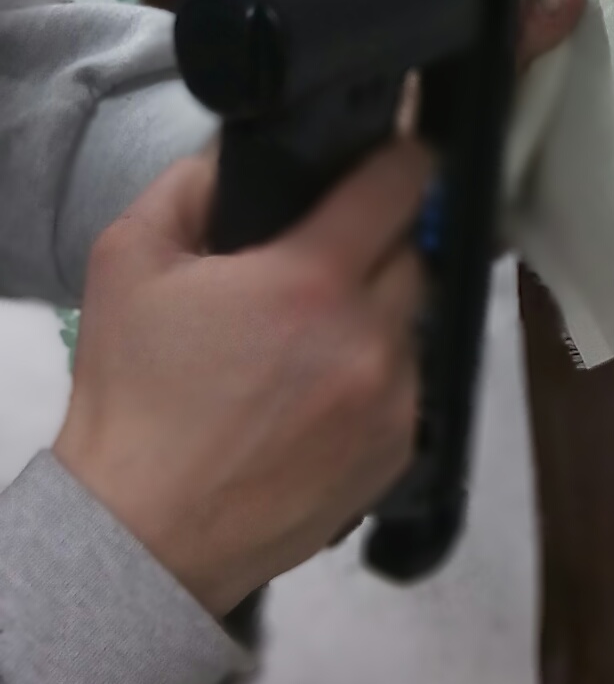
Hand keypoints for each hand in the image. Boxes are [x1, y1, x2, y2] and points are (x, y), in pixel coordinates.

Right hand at [53, 0, 583, 619]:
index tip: (393, 148)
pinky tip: (322, 387)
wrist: (143, 535)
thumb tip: (243, 151)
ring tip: (316, 330)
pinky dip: (378, 373)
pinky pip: (410, 383)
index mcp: (312, 279)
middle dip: (377, 240)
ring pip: (413, 318)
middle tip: (325, 253)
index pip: (404, 181)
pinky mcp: (399, 453)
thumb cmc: (133, 397)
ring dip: (379, 310)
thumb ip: (190, 183)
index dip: (401, 153)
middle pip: (414, 249)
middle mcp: (371, 337)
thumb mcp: (129, 261)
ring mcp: (394, 401)